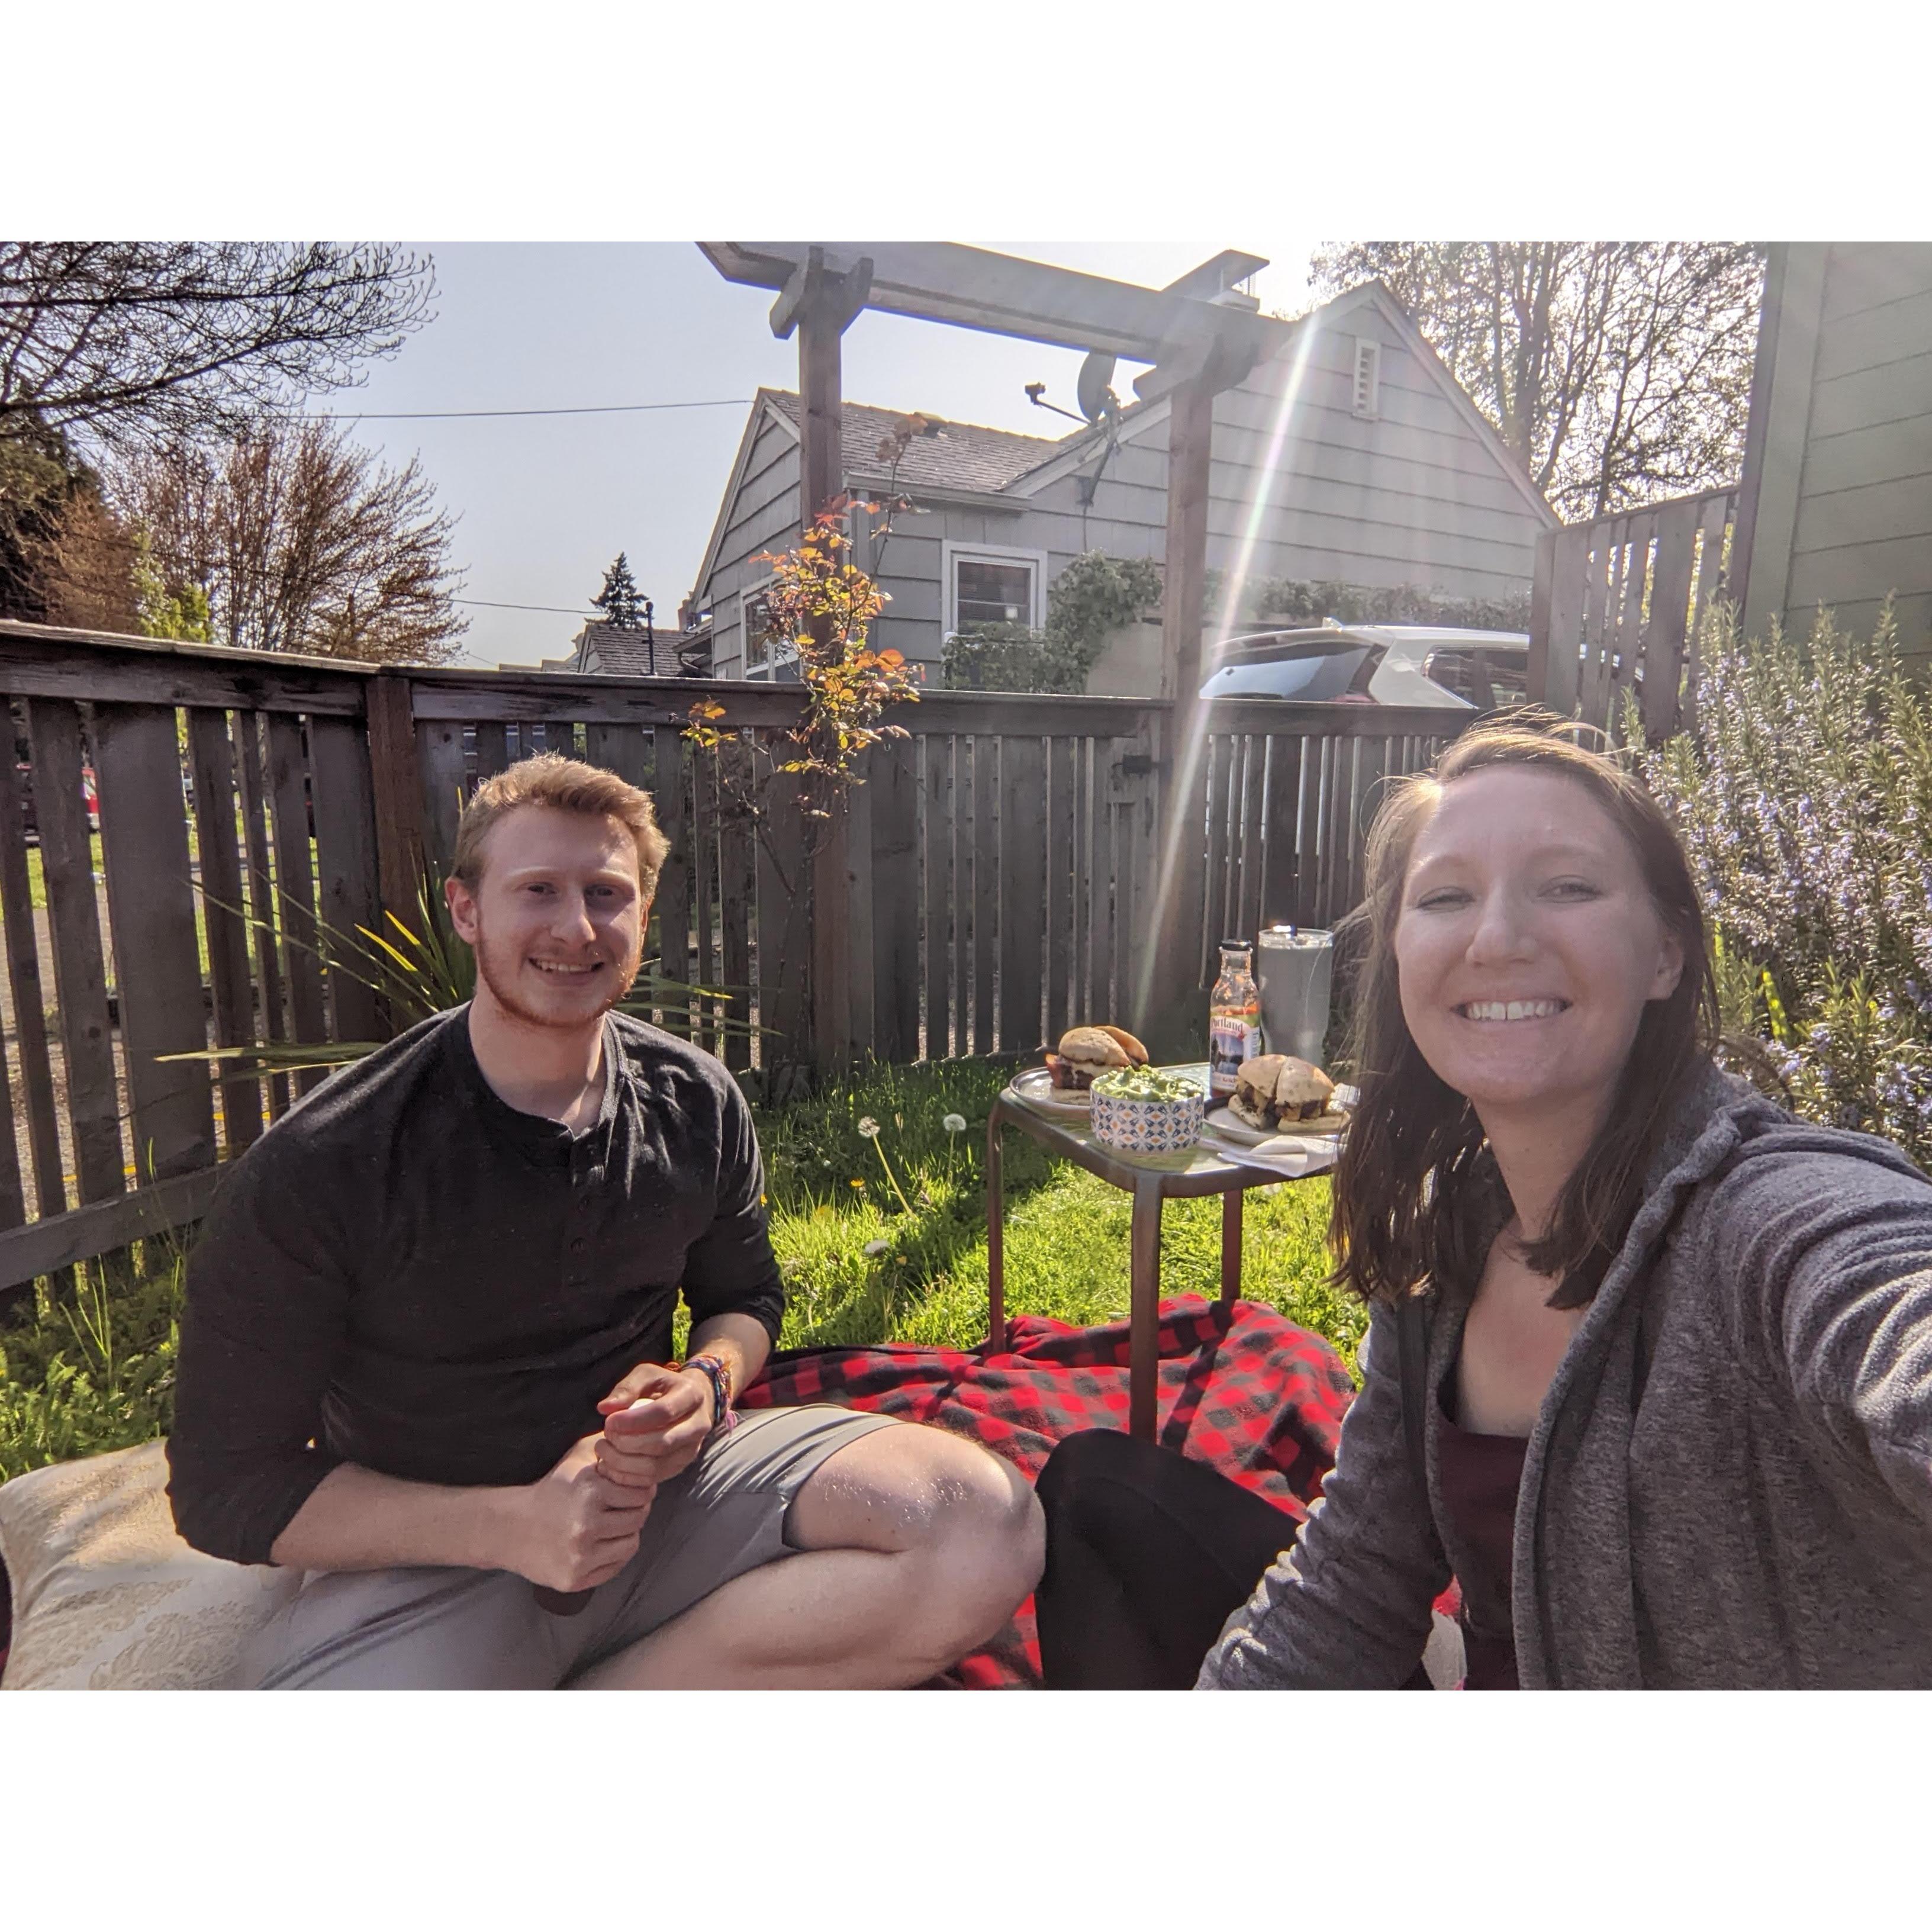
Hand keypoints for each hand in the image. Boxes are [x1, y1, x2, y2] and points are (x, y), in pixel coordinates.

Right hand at [511, 1433, 657, 1592]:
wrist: (511, 1527)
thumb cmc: (551, 1490)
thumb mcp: (576, 1459)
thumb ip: (609, 1446)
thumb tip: (641, 1441)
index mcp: (589, 1490)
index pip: (642, 1491)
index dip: (639, 1489)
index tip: (629, 1490)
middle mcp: (586, 1523)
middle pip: (639, 1517)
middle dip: (634, 1510)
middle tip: (620, 1508)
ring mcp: (580, 1554)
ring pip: (631, 1543)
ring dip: (625, 1533)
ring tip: (609, 1526)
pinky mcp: (575, 1578)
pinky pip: (616, 1566)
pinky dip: (613, 1555)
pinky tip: (598, 1544)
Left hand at [596, 1360, 716, 1487]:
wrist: (689, 1403)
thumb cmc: (663, 1387)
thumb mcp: (646, 1375)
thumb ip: (627, 1388)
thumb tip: (604, 1408)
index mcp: (692, 1396)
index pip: (663, 1412)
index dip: (633, 1420)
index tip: (609, 1421)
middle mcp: (698, 1425)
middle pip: (662, 1443)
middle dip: (627, 1443)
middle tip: (605, 1437)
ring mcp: (692, 1449)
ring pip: (657, 1466)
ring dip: (624, 1463)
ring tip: (604, 1450)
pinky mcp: (681, 1466)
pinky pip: (653, 1479)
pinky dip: (628, 1476)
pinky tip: (612, 1464)